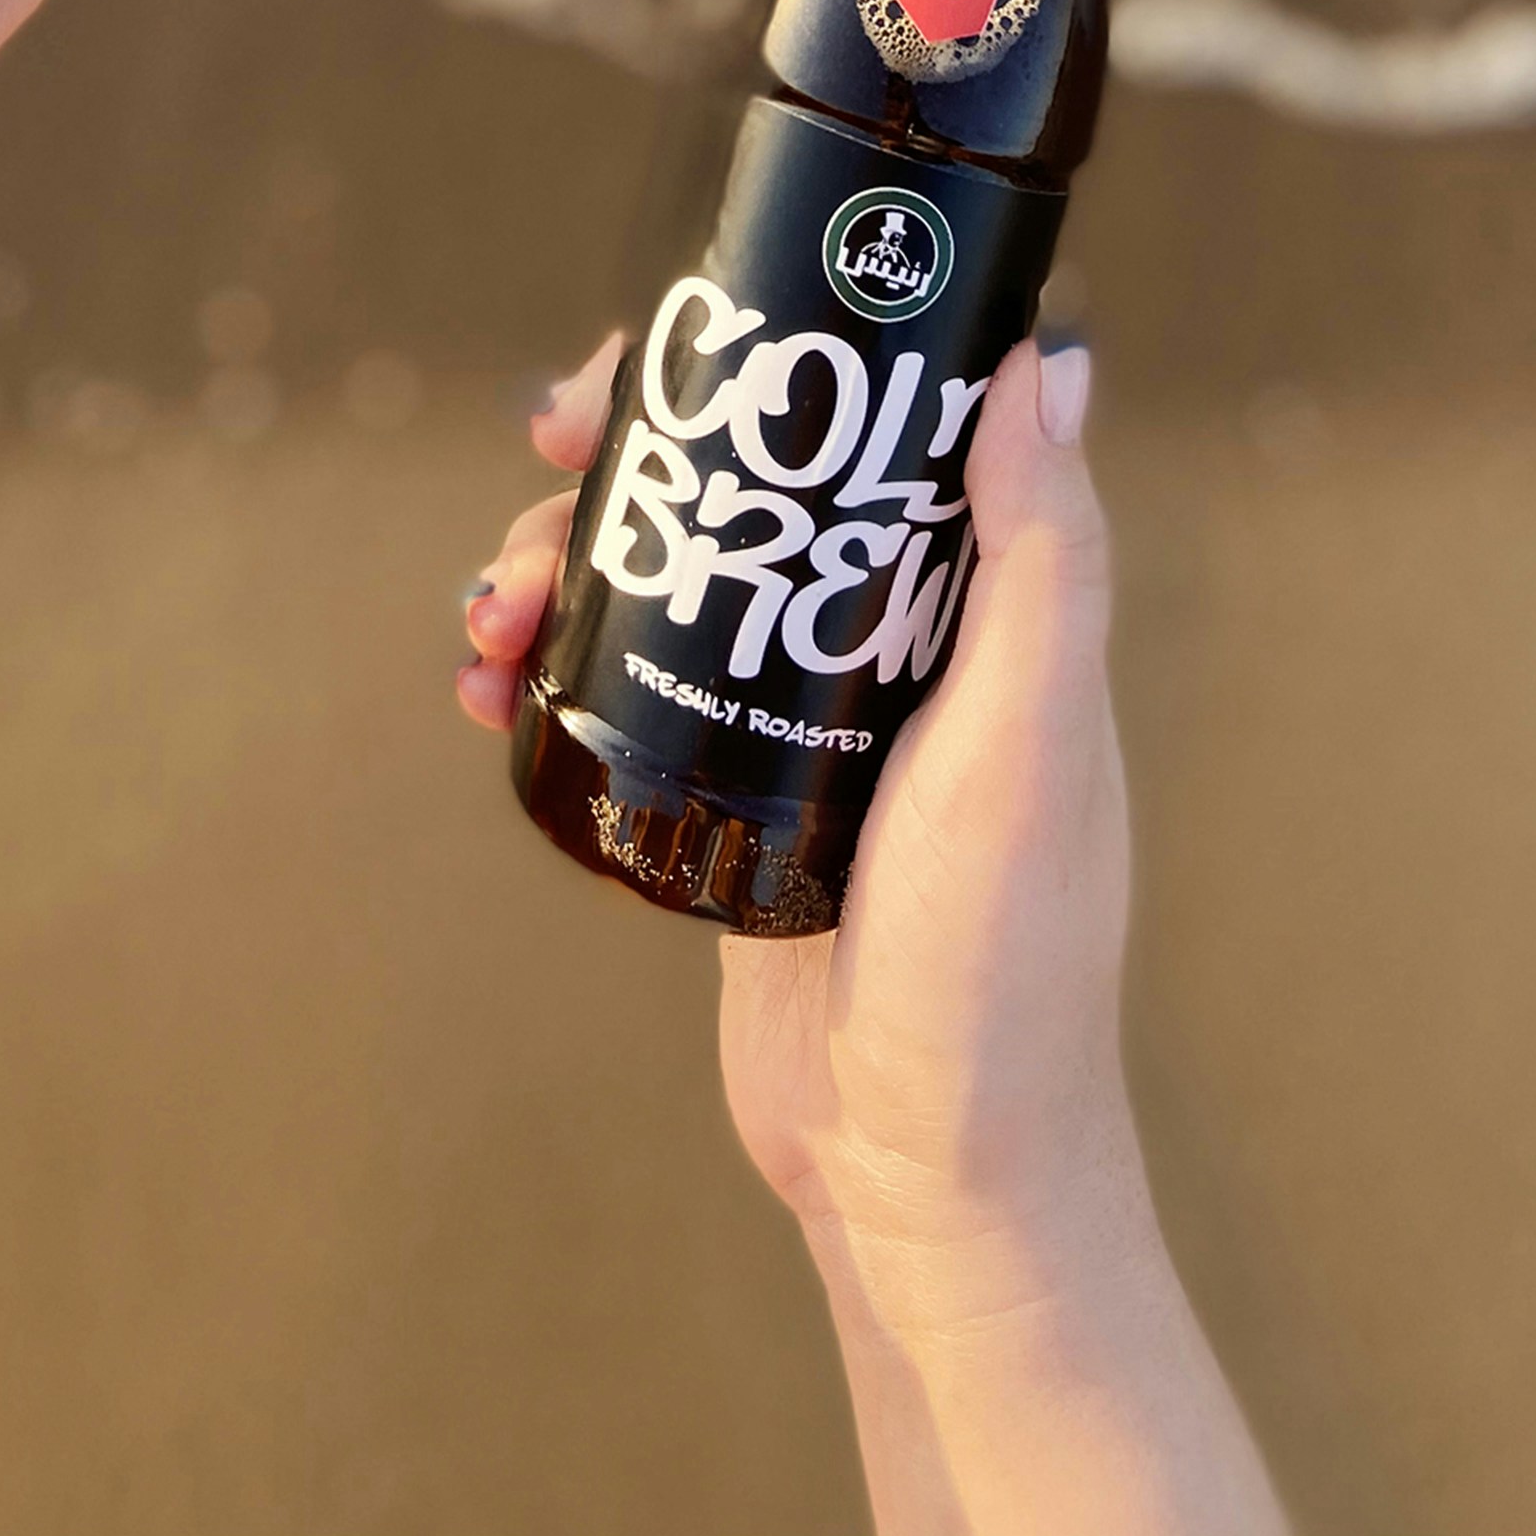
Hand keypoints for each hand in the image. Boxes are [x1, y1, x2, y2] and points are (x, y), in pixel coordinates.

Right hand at [459, 339, 1282, 1535]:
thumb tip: (1053, 361)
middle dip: (625, 461)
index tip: (659, 357)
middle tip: (542, 464)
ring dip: (558, 565)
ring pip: (662, 587)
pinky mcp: (726, 808)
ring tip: (490, 614)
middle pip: (738, 492)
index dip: (760, 364)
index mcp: (971, 608)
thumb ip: (1046, 561)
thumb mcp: (1033, 746)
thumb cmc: (1002, 969)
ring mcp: (796, 726)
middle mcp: (884, 647)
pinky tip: (482, 686)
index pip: (863, 428)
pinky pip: (624, 699)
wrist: (926, 1178)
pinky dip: (545, 672)